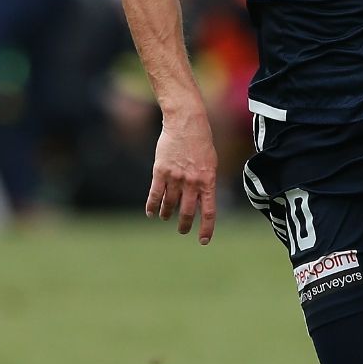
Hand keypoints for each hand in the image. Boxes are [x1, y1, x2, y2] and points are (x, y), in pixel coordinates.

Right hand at [145, 111, 217, 243]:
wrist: (186, 123)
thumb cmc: (201, 142)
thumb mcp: (211, 163)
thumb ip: (206, 182)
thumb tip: (202, 201)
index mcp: (208, 181)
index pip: (209, 212)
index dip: (207, 229)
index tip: (203, 240)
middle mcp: (192, 182)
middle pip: (187, 212)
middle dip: (185, 225)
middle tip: (183, 230)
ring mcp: (176, 178)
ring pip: (170, 205)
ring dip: (168, 214)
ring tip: (166, 217)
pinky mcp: (160, 172)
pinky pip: (155, 195)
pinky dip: (153, 206)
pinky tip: (151, 213)